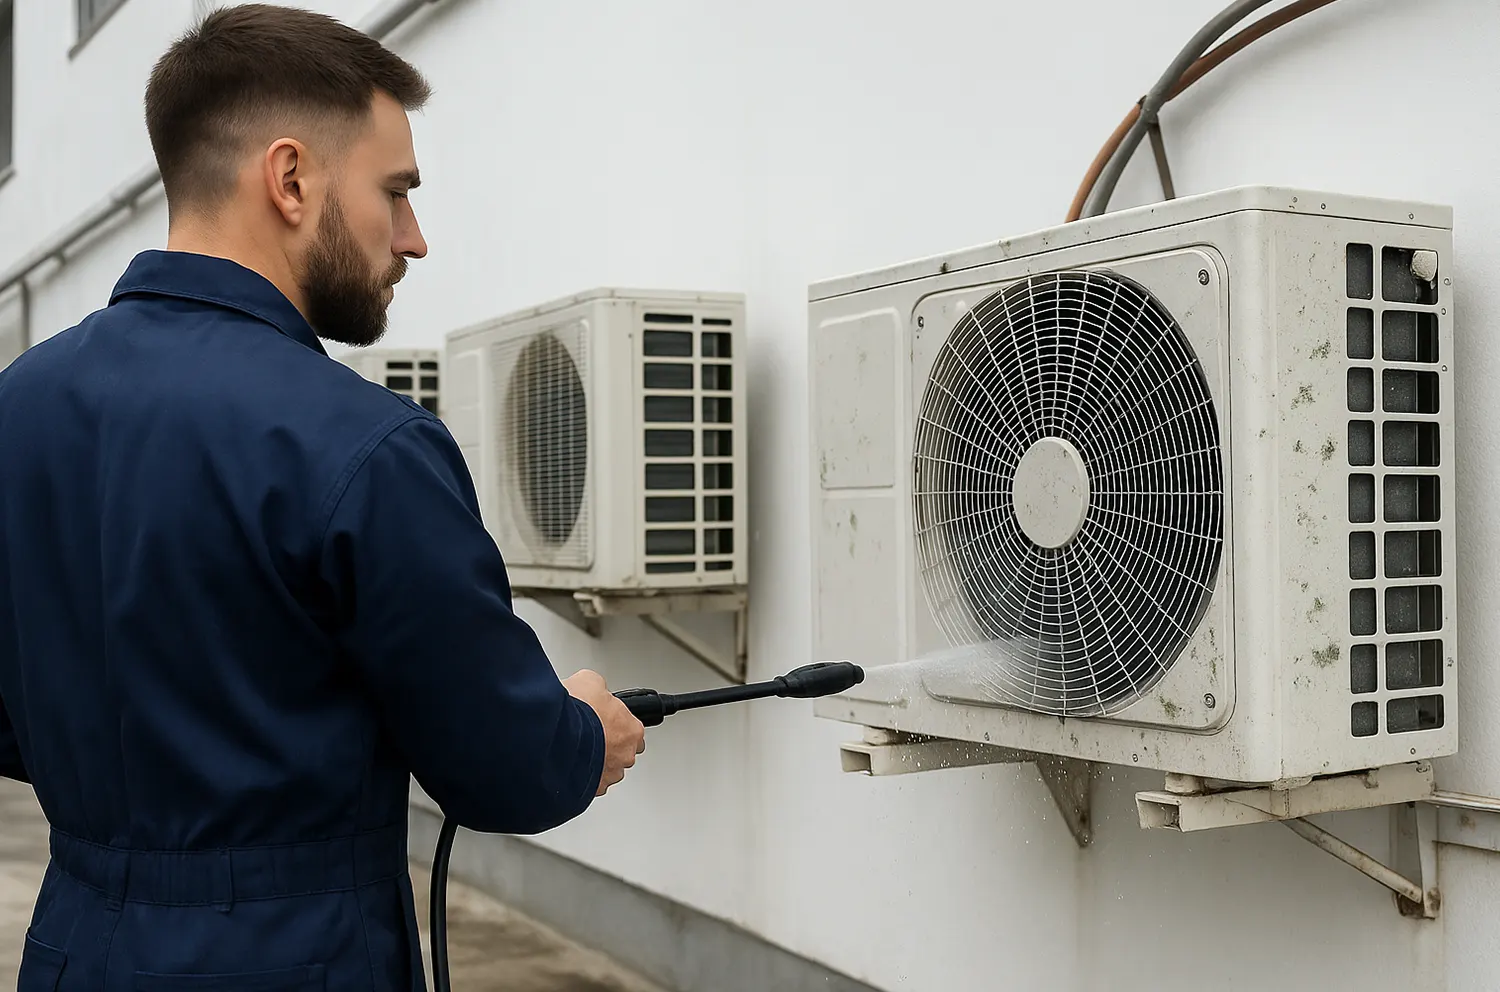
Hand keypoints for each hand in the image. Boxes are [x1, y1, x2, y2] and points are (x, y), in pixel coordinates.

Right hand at [562, 670, 645, 795]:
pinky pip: (587, 784)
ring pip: (606, 770)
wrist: (552, 736)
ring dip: (594, 761)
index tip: (605, 719)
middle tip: (588, 733)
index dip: (616, 723)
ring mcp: (608, 775)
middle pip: (621, 751)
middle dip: (607, 744)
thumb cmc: (575, 712)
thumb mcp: (589, 681)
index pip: (633, 729)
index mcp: (632, 730)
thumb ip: (598, 687)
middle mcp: (625, 755)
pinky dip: (578, 776)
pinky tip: (566, 762)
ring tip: (574, 748)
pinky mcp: (590, 791)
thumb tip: (593, 687)